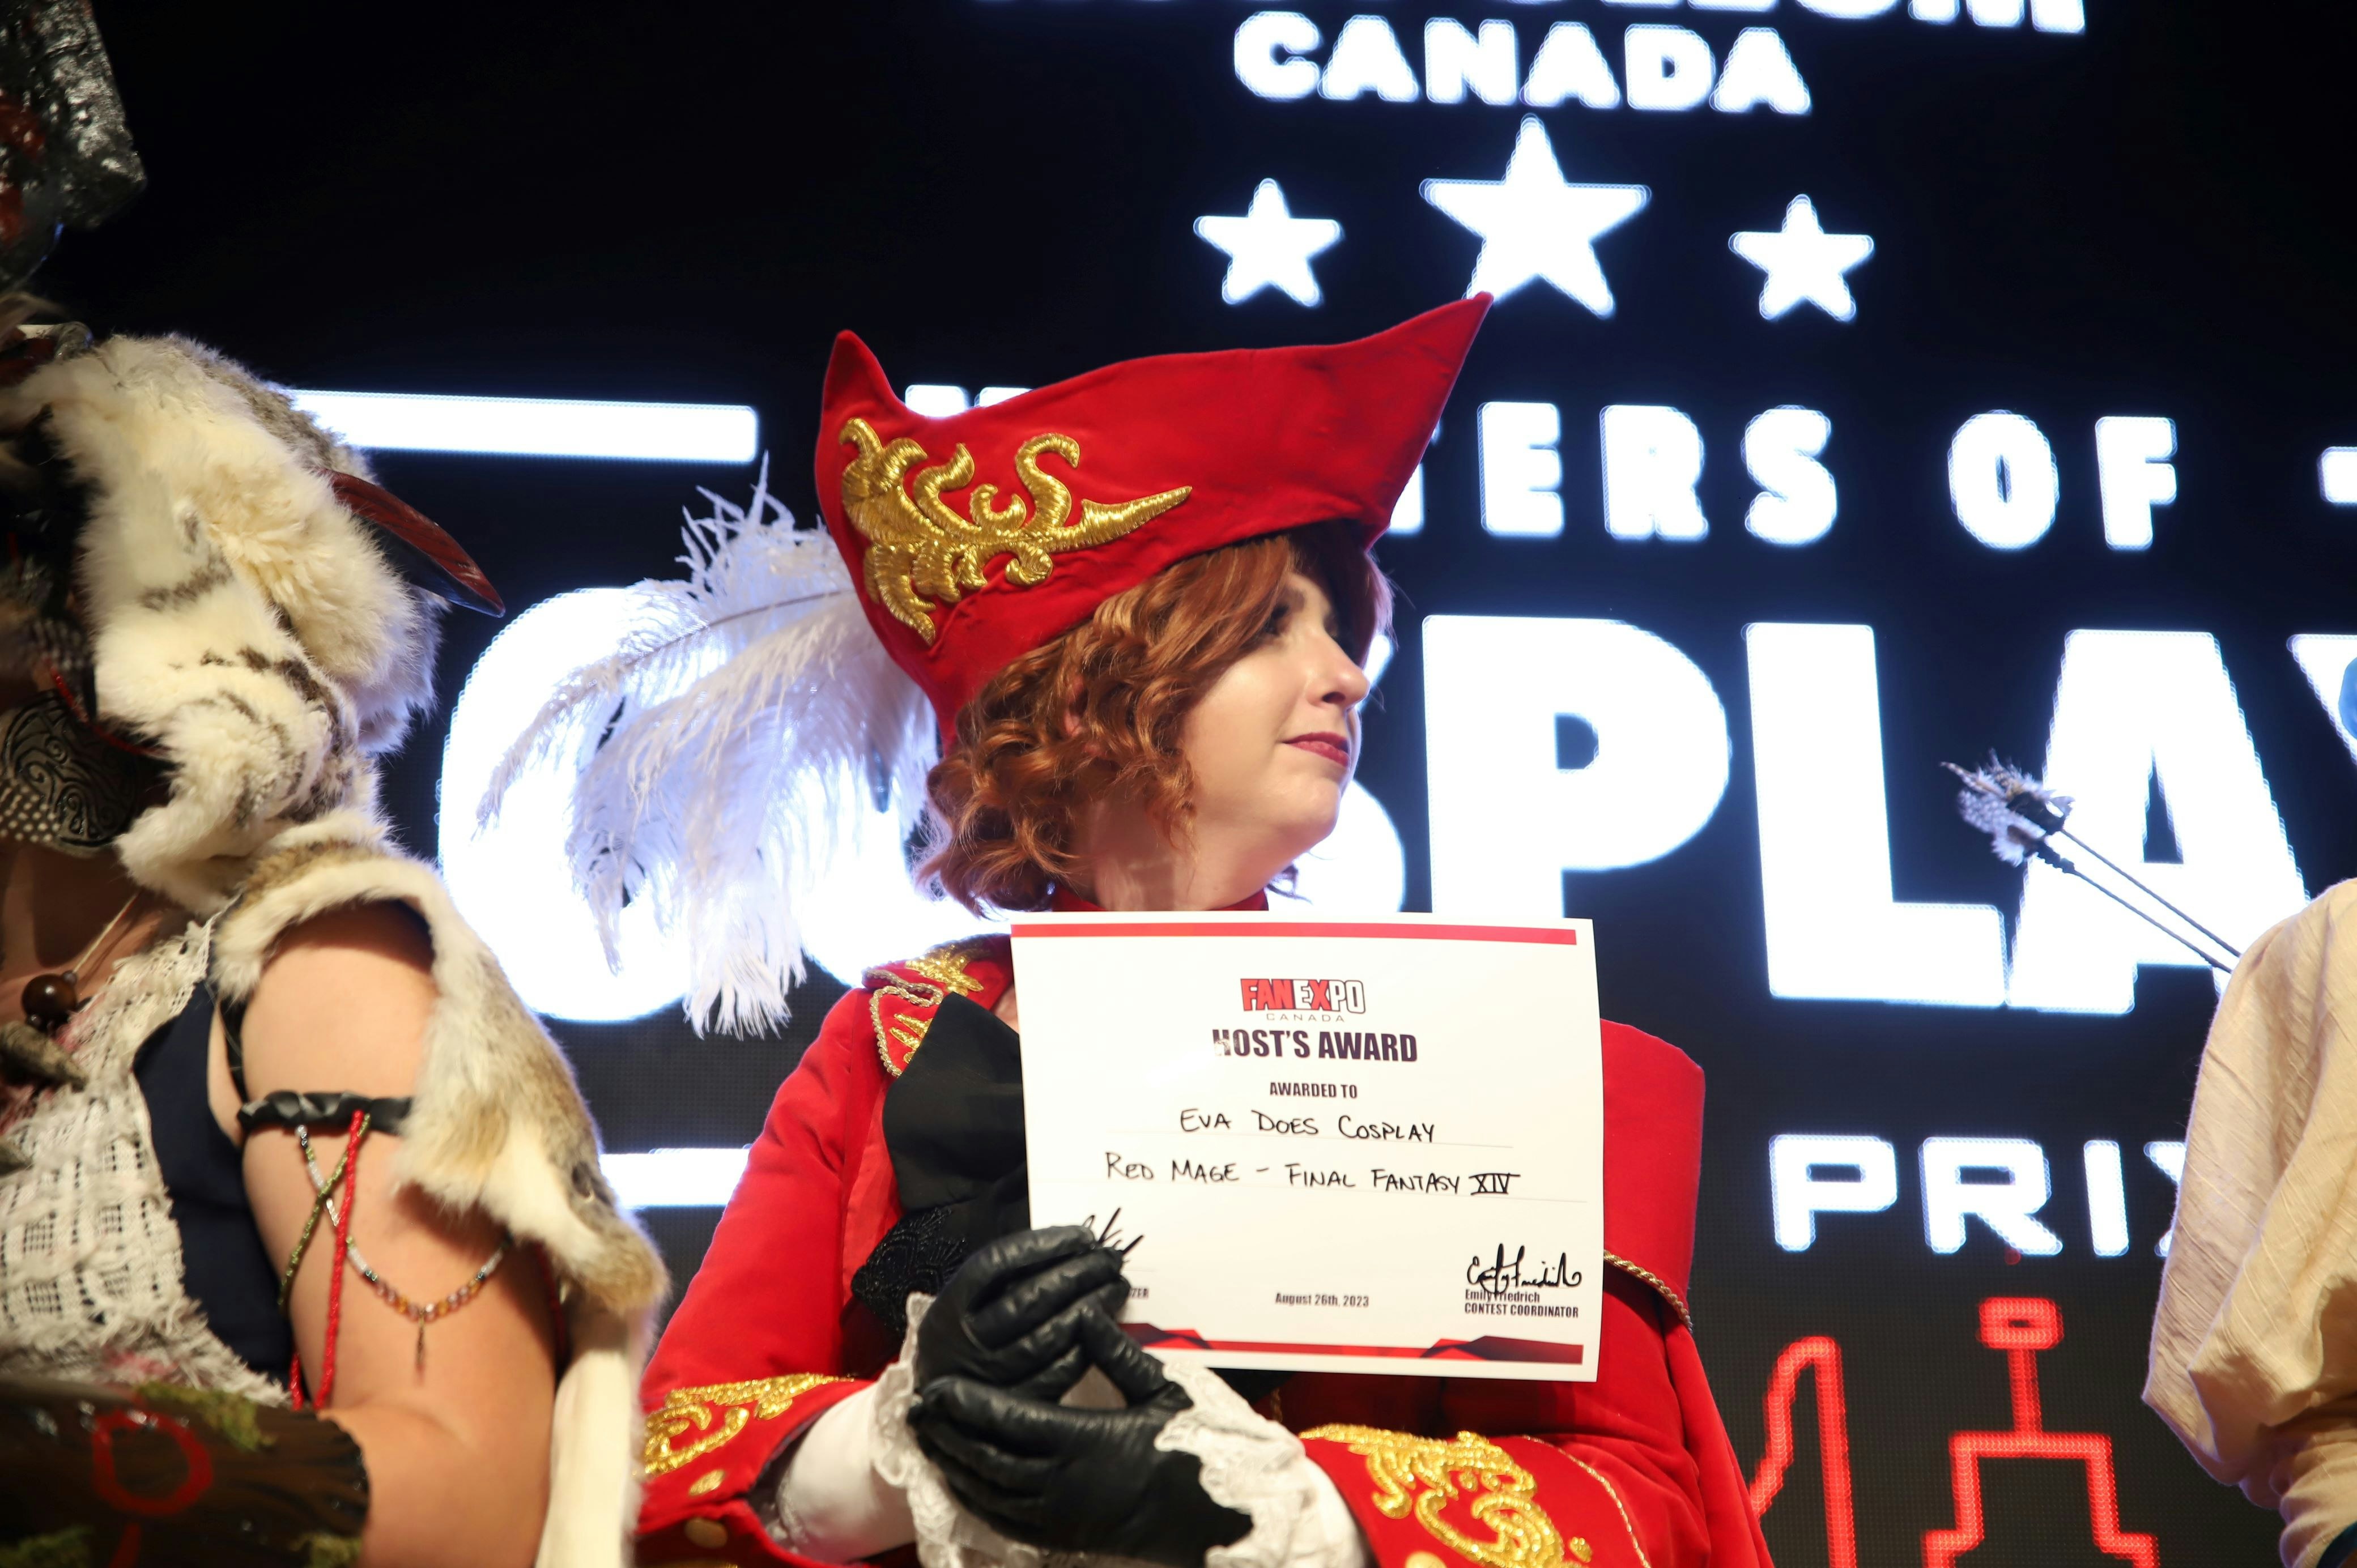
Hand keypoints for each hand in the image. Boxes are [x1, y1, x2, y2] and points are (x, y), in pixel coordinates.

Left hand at [910, 1311, 1251, 1567]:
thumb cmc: (1192, 1449)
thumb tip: (1086, 1313)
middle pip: (986, 1456)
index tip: (937, 1385)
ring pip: (988, 1490)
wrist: (1212, 1519)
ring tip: (928, 1437)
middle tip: (916, 1408)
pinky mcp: (1062, 1536)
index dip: (968, 1404)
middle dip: (946, 1431)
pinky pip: (1004, 1519)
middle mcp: (1062, 1481)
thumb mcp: (1162, 1393)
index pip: (1009, 1420)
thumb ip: (1117, 1354)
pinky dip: (975, 1498)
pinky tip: (962, 1480)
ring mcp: (1059, 1514)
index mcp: (1084, 1440)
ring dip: (953, 1463)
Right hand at [913, 1225, 1129, 1400]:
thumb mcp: (966, 1304)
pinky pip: (1056, 1375)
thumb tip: (1068, 1247)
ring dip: (1089, 1308)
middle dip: (1077, 1274)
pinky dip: (1085, 1348)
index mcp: (948, 1307)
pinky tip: (1106, 1328)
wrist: (936, 1408)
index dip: (1041, 1245)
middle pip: (1027, 1299)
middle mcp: (964, 1342)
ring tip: (1117, 1287)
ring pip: (1046, 1338)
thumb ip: (1004, 1278)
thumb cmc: (965, 1339)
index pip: (994, 1263)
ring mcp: (986, 1379)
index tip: (1081, 1235)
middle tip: (1111, 1259)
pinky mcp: (1012, 1406)